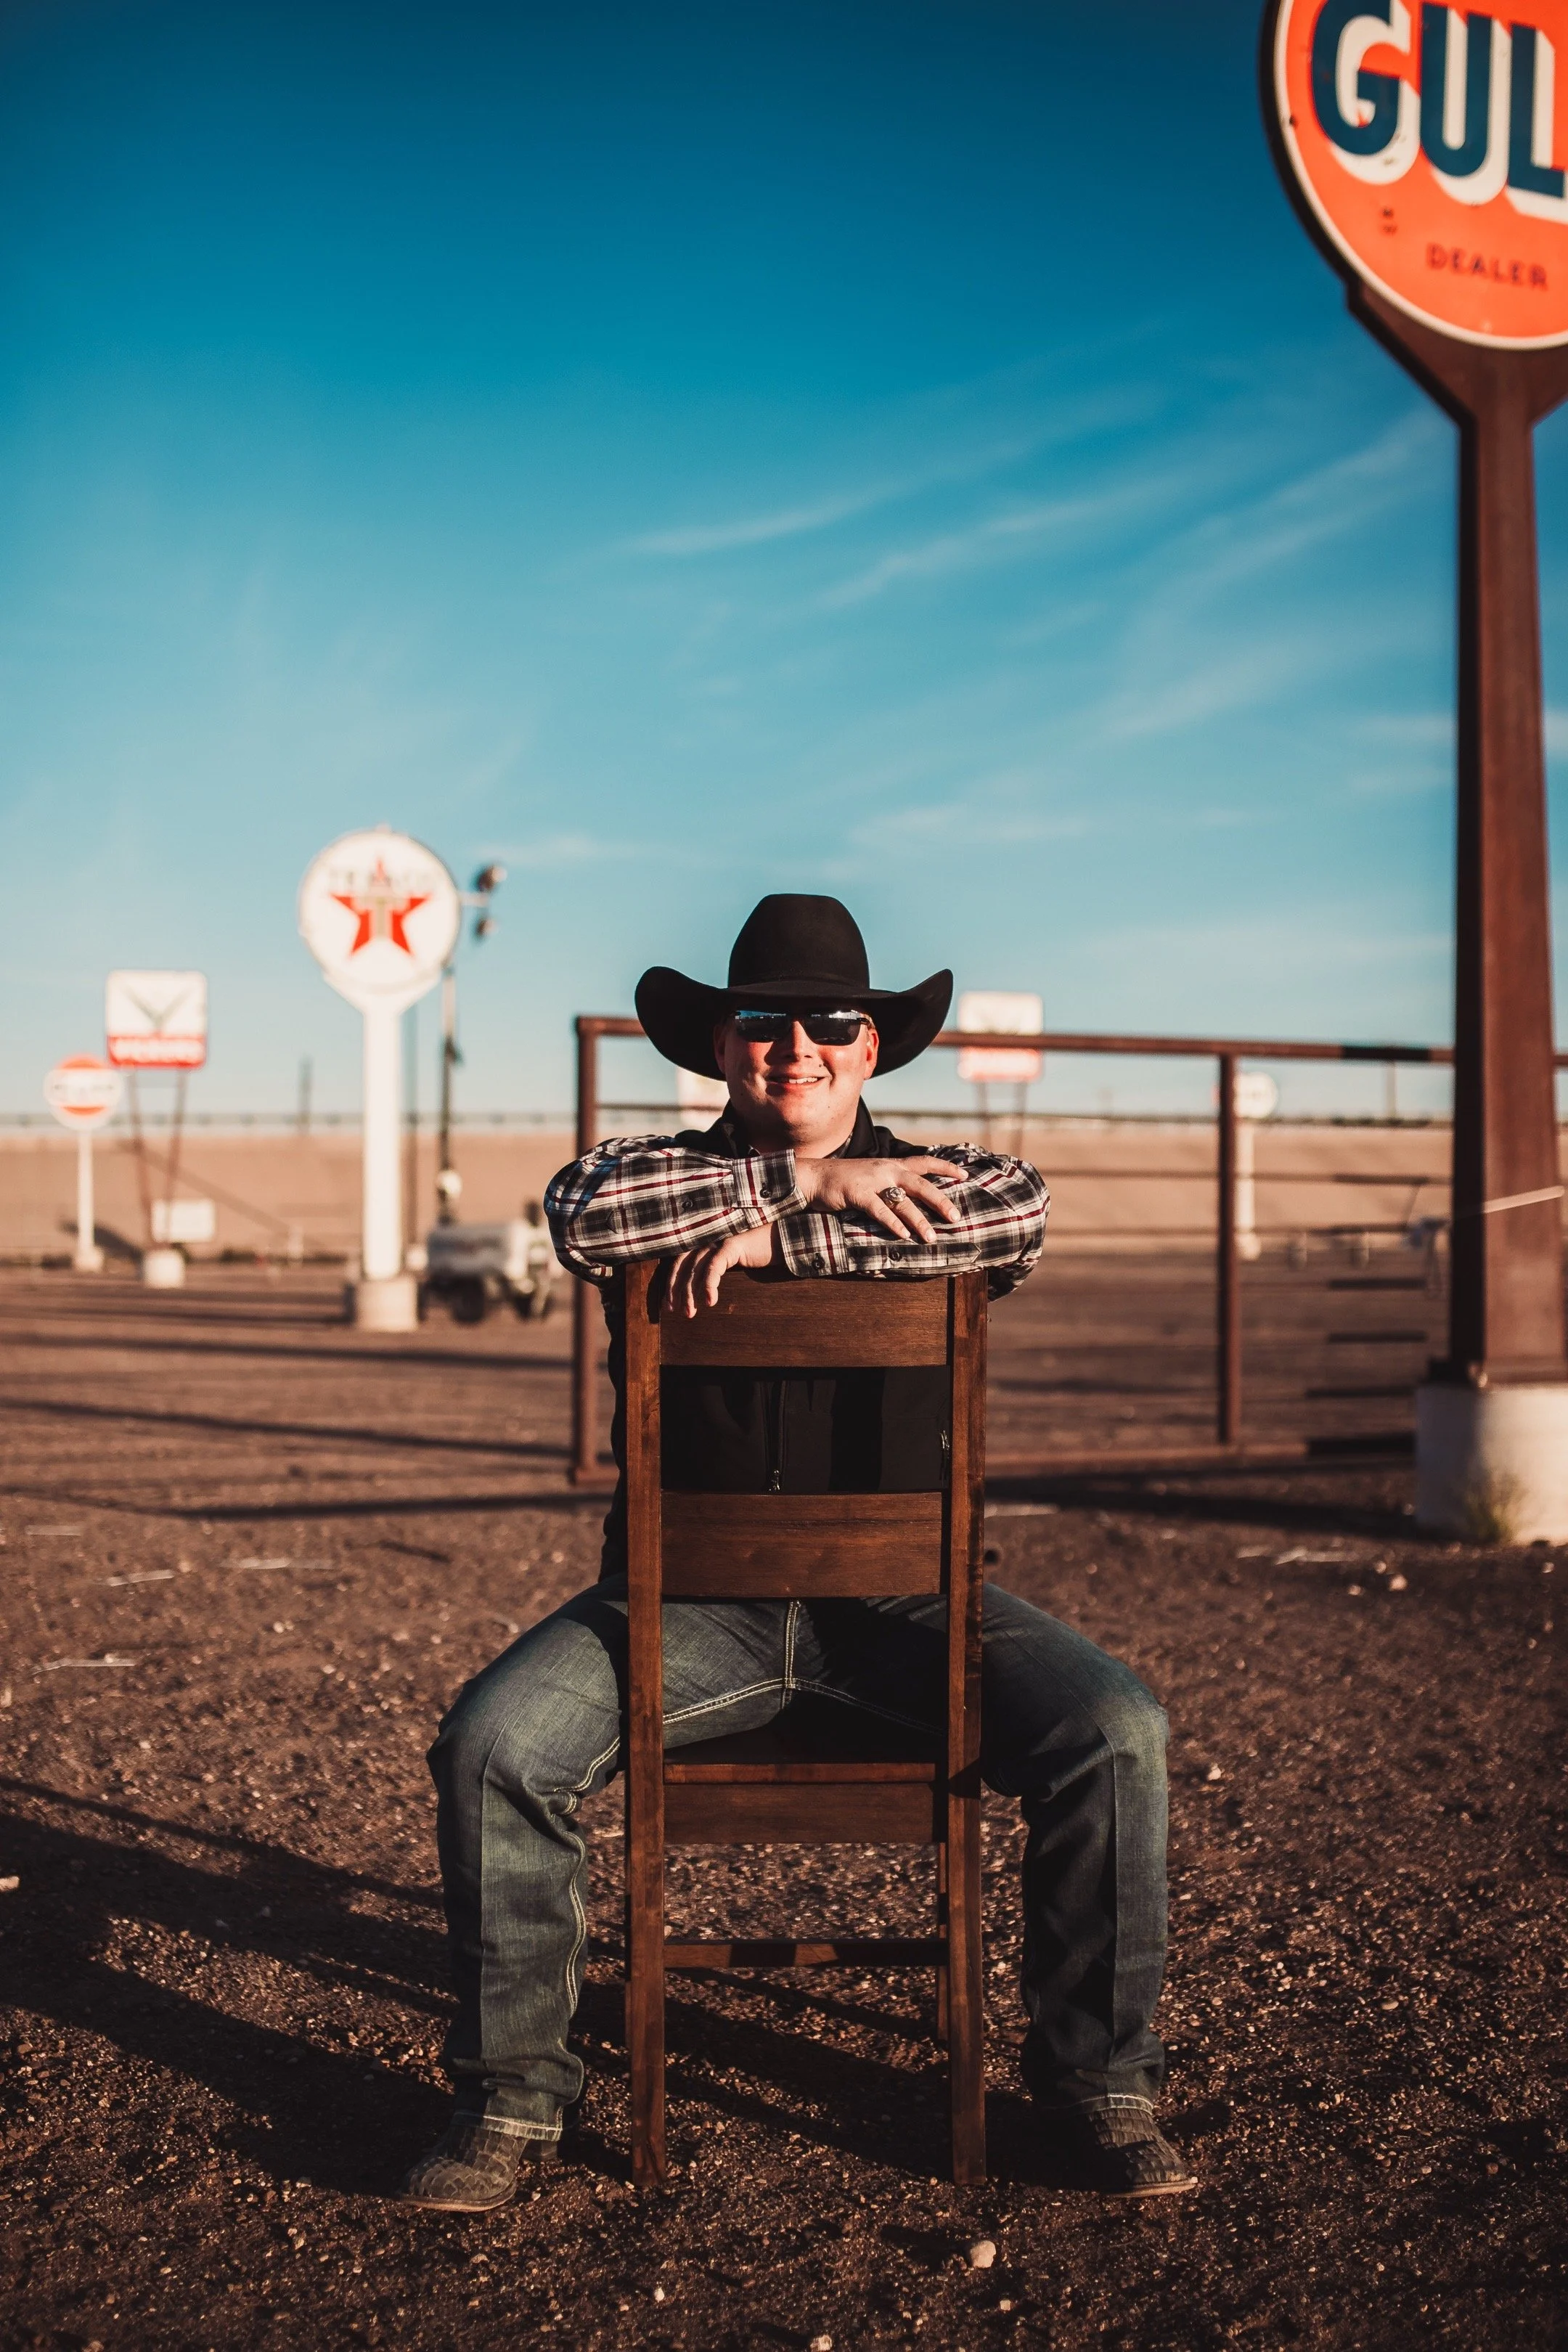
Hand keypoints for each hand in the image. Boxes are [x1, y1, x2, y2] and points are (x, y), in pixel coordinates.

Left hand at [663, 1219, 775, 1317]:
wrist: (780, 1241)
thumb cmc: (756, 1255)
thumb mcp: (730, 1265)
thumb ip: (713, 1271)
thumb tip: (697, 1293)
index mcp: (704, 1243)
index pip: (679, 1262)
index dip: (671, 1283)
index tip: (669, 1305)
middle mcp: (707, 1239)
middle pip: (681, 1264)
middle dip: (674, 1289)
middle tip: (671, 1310)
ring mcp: (718, 1241)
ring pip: (695, 1269)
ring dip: (690, 1293)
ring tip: (690, 1313)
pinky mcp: (731, 1245)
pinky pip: (714, 1267)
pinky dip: (709, 1285)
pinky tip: (711, 1301)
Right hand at [793, 1154, 962, 1244]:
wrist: (813, 1176)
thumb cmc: (843, 1180)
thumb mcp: (871, 1175)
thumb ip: (890, 1183)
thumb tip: (909, 1198)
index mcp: (891, 1165)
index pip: (924, 1162)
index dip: (945, 1167)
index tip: (965, 1174)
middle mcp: (885, 1170)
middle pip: (920, 1184)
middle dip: (940, 1201)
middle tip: (956, 1217)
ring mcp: (871, 1182)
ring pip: (902, 1201)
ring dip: (919, 1220)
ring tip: (932, 1237)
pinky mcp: (857, 1194)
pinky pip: (879, 1210)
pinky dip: (893, 1223)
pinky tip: (904, 1236)